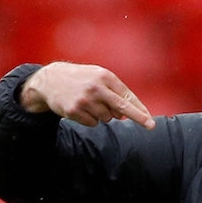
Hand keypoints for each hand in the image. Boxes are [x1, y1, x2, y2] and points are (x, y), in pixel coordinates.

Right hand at [19, 61, 155, 129]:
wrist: (51, 80)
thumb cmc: (81, 79)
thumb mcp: (98, 77)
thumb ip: (114, 91)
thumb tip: (125, 114)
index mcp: (104, 76)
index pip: (126, 96)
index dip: (140, 110)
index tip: (150, 121)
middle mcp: (95, 88)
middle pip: (122, 108)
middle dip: (138, 118)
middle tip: (150, 126)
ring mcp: (85, 100)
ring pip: (107, 118)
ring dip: (103, 115)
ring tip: (91, 103)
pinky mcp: (74, 111)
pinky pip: (93, 123)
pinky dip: (91, 119)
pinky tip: (82, 108)